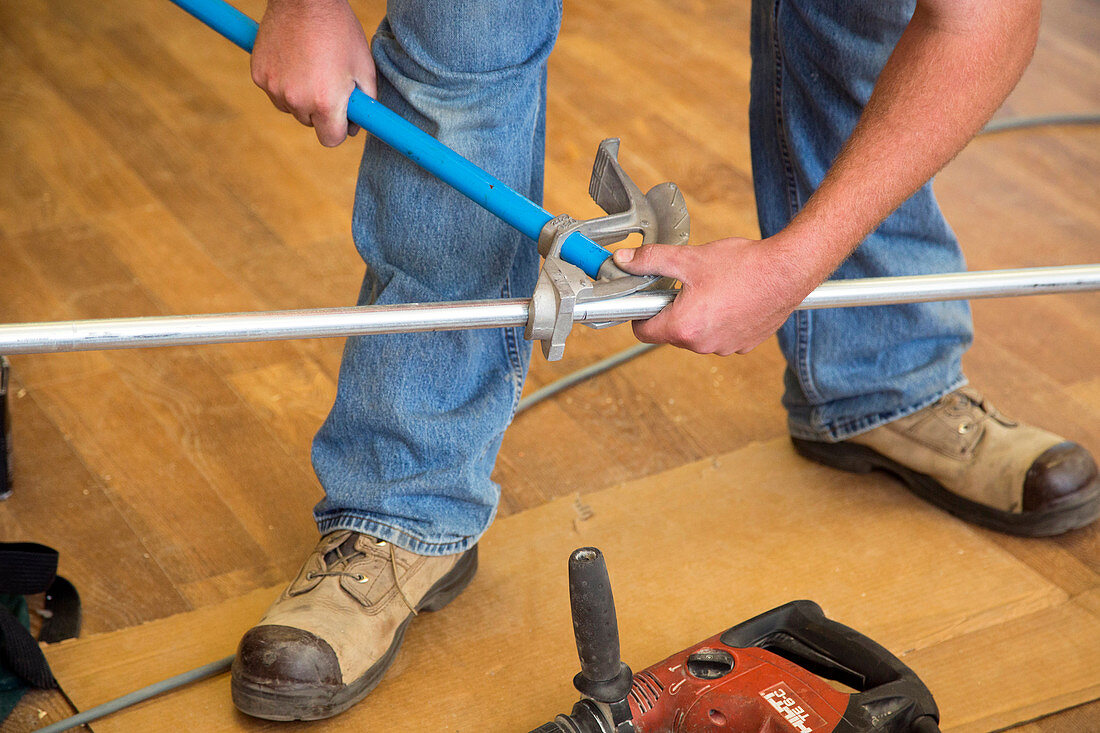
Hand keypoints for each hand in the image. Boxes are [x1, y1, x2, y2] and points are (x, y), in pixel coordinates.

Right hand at [251, 0, 375, 146]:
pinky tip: (293, 60)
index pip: (331, 140)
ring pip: (291, 108)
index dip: (340, 130)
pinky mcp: (258, 75)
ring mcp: (273, 88)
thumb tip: (358, 124)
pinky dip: (283, 83)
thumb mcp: (364, 67)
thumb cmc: (339, 31)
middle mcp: (296, 100)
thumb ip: (365, 103)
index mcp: (325, 102)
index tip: (343, 117)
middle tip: (328, 81)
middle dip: (321, 110)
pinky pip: (274, 91)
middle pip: (310, 124)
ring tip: (311, 67)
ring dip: (301, 97)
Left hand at [612, 236, 819, 354]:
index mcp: (683, 327)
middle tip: (685, 286)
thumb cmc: (742, 266)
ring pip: (695, 336)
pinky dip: (719, 322)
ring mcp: (724, 348)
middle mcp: (702, 345)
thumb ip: (650, 260)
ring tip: (712, 290)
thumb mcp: (688, 258)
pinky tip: (730, 300)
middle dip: (671, 311)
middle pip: (669, 334)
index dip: (639, 313)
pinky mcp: (743, 346)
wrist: (787, 271)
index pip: (642, 331)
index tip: (648, 297)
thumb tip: (624, 259)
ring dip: (696, 317)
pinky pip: (720, 337)